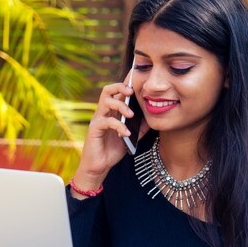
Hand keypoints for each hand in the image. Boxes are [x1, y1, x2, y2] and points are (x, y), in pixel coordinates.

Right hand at [72, 78, 148, 194]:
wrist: (99, 167)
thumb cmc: (113, 150)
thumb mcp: (131, 137)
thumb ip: (140, 127)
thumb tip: (152, 118)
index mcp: (112, 112)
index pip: (117, 92)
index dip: (125, 84)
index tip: (137, 79)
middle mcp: (103, 112)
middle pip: (108, 90)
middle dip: (120, 87)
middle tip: (132, 92)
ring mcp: (98, 120)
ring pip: (106, 101)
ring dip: (120, 105)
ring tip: (131, 115)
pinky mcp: (95, 130)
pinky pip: (106, 121)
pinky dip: (118, 126)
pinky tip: (126, 133)